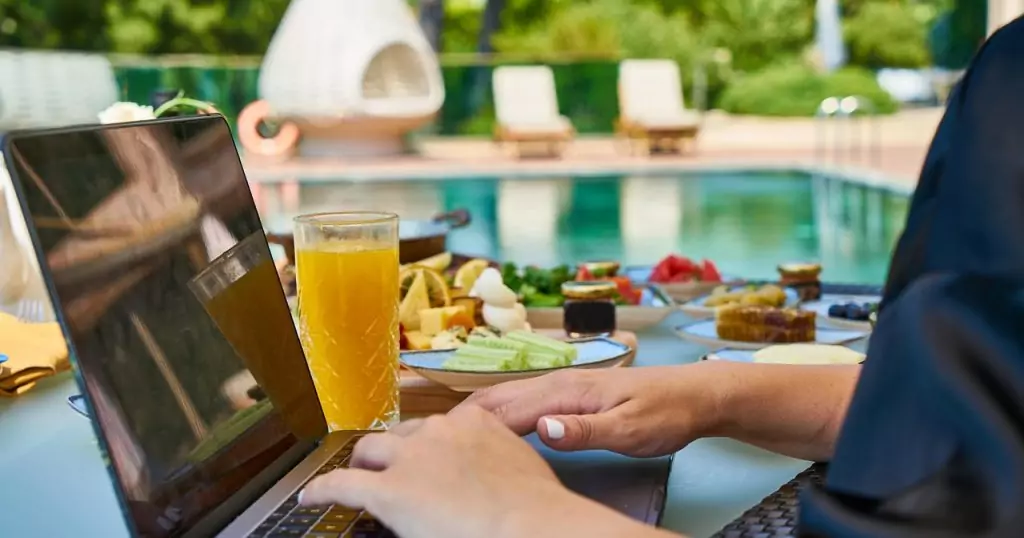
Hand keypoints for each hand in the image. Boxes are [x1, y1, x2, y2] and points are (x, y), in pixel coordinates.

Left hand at [299, 406, 655, 537]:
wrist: (532, 526)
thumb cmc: (538, 511)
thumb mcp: (520, 472)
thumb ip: (498, 464)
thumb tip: (493, 485)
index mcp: (476, 423)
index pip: (442, 426)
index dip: (427, 445)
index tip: (426, 456)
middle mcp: (441, 430)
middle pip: (402, 434)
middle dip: (392, 450)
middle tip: (387, 468)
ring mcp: (413, 457)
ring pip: (370, 451)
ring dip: (361, 465)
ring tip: (351, 477)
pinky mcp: (389, 489)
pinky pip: (343, 485)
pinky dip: (323, 490)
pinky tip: (312, 498)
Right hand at [458, 364, 721, 456]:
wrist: (694, 393)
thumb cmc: (665, 413)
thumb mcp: (631, 431)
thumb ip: (586, 431)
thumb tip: (542, 428)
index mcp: (566, 391)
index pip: (506, 409)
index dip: (469, 426)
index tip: (438, 442)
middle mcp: (557, 382)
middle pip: (497, 399)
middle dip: (459, 418)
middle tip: (424, 439)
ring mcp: (562, 385)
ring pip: (506, 397)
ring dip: (474, 414)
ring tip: (443, 434)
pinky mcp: (570, 392)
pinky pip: (522, 401)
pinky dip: (496, 412)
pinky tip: (489, 427)